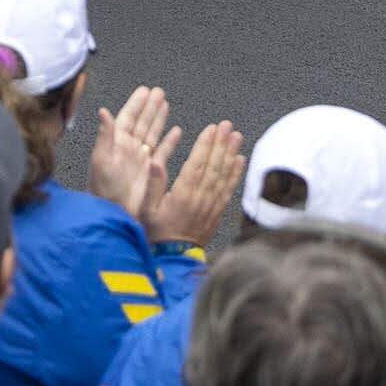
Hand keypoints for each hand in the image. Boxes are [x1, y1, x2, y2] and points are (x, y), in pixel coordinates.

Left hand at [88, 85, 173, 223]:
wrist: (114, 214)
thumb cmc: (103, 190)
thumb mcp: (101, 161)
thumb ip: (105, 135)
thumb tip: (103, 110)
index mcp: (116, 143)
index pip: (127, 117)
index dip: (136, 103)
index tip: (144, 90)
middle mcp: (129, 148)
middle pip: (142, 121)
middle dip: (150, 106)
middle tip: (158, 91)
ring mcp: (141, 159)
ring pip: (152, 133)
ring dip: (159, 118)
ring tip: (166, 103)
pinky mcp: (151, 170)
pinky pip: (163, 152)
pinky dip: (170, 141)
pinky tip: (176, 131)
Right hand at [146, 118, 243, 244]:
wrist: (173, 259)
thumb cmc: (156, 233)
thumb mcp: (145, 209)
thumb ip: (151, 185)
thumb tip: (155, 161)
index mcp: (182, 196)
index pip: (196, 165)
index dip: (205, 146)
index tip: (212, 128)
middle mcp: (200, 199)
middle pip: (213, 167)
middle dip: (221, 144)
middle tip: (228, 126)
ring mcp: (211, 206)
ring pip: (223, 176)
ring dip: (231, 155)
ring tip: (236, 137)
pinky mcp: (217, 212)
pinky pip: (228, 190)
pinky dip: (235, 174)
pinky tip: (240, 161)